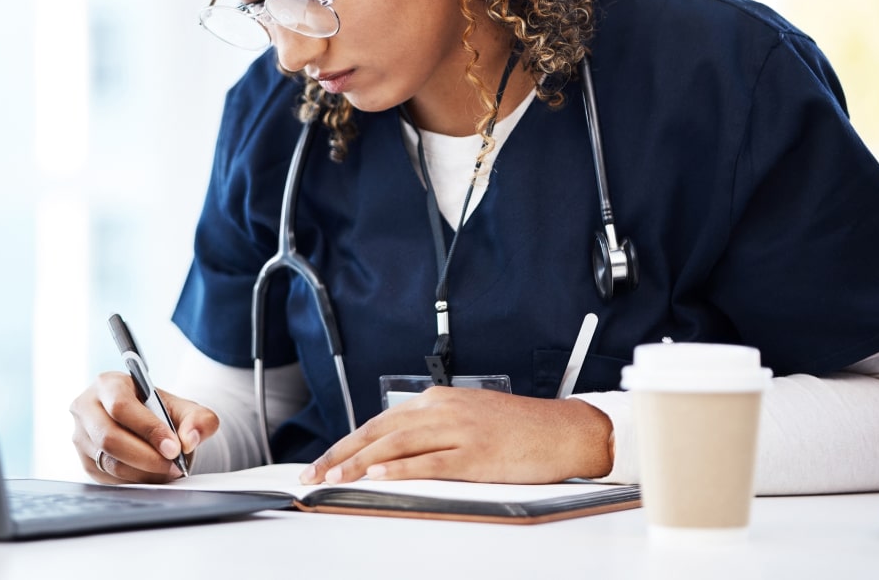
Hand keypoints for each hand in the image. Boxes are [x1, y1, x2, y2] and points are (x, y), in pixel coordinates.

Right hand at [69, 371, 219, 483]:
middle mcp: (87, 407)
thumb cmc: (163, 414)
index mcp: (109, 384)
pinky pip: (108, 478)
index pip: (121, 406)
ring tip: (167, 471)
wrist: (149, 428)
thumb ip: (199, 420)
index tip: (174, 447)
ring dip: (143, 472)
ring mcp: (81, 436)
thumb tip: (189, 440)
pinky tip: (151, 475)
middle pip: (109, 438)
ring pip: (109, 462)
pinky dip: (134, 481)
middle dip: (146, 457)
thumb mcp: (187, 410)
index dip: (148, 429)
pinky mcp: (85, 461)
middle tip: (173, 466)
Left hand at [298, 387, 612, 485]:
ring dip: (360, 462)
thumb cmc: (518, 429)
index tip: (324, 461)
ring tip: (334, 478)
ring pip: (396, 445)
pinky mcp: (475, 454)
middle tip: (314, 473)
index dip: (347, 442)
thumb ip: (432, 428)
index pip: (379, 422)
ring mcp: (458, 430)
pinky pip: (429, 462)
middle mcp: (442, 409)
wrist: (563, 430)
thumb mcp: (467, 417)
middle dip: (341, 453)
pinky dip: (400, 469)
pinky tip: (378, 476)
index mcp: (437, 400)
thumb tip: (394, 450)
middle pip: (379, 431)